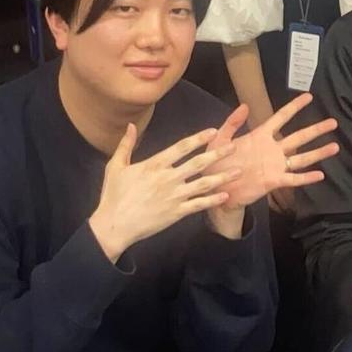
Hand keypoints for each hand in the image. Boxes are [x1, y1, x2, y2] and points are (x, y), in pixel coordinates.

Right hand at [88, 124, 234, 262]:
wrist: (114, 225)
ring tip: (238, 171)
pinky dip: (212, 200)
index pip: (181, 147)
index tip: (213, 131)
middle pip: (198, 163)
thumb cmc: (113, 196)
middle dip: (217, 154)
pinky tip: (225, 195)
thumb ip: (126, 144)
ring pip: (203, 184)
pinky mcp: (175, 213)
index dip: (198, 138)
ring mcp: (173, 197)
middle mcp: (167, 179)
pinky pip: (198, 205)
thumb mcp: (116, 166)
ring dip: (222, 177)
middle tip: (234, 147)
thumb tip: (131, 125)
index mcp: (154, 165)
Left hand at [207, 95, 340, 226]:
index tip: (309, 96)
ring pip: (301, 157)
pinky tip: (320, 175)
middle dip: (316, 129)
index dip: (294, 107)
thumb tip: (245, 105)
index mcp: (260, 136)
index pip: (281, 117)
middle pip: (298, 137)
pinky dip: (306, 177)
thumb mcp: (219, 139)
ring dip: (318, 153)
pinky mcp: (273, 181)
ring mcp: (275, 165)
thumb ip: (231, 123)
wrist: (216, 189)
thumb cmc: (217, 163)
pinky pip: (293, 178)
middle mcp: (272, 149)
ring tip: (335, 146)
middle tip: (333, 122)